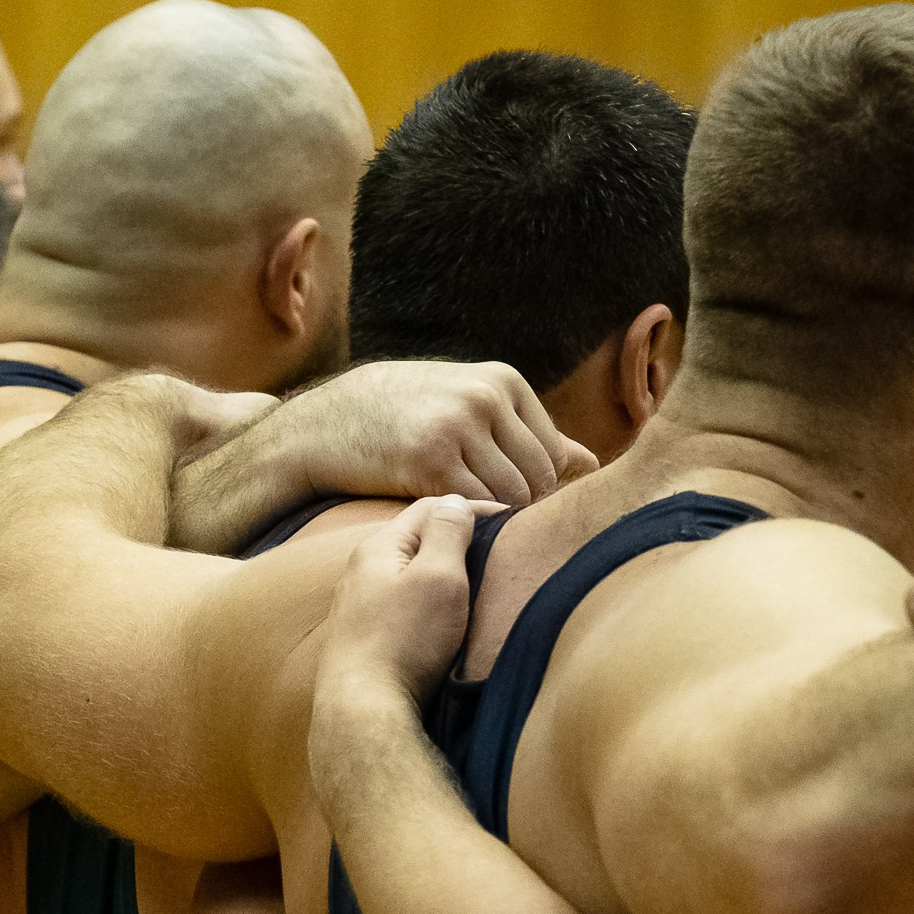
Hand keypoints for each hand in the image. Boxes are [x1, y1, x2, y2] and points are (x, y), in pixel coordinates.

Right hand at [267, 360, 596, 504]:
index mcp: (502, 381)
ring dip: (495, 523)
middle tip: (490, 533)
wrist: (322, 425)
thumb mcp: (466, 406)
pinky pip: (474, 508)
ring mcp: (457, 426)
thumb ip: (528, 433)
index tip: (504, 512)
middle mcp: (484, 398)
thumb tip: (591, 464)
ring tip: (468, 530)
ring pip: (511, 498)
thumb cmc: (401, 418)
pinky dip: (467, 525)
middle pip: (539, 480)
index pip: (554, 456)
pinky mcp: (428, 460)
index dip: (538, 495)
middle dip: (521, 513)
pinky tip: (443, 525)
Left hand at [316, 495, 482, 712]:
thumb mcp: (437, 577)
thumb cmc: (404, 641)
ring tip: (473, 577)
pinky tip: (441, 613)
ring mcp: (360, 604)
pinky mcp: (364, 635)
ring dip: (441, 568)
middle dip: (456, 535)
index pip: (431, 508)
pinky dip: (427, 596)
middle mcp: (362, 570)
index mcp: (379, 547)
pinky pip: (402, 601)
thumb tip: (455, 503)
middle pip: (417, 538)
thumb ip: (447, 534)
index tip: (511, 518)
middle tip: (495, 545)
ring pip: (408, 571)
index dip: (473, 508)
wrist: (362, 707)